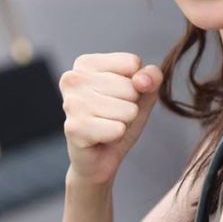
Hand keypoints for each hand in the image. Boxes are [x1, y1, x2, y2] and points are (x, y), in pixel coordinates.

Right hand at [59, 53, 162, 185]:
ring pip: (127, 109)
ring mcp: (71, 103)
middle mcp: (72, 78)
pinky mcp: (74, 128)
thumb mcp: (142, 93)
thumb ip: (151, 76)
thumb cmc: (118, 119)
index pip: (132, 63)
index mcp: (86, 63)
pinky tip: (101, 138)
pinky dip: (116, 137)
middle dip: (129, 106)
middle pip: (130, 87)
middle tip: (111, 116)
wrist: (100, 158)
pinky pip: (118, 129)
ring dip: (123, 122)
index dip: (136, 84)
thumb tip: (142, 80)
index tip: (118, 97)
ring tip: (106, 126)